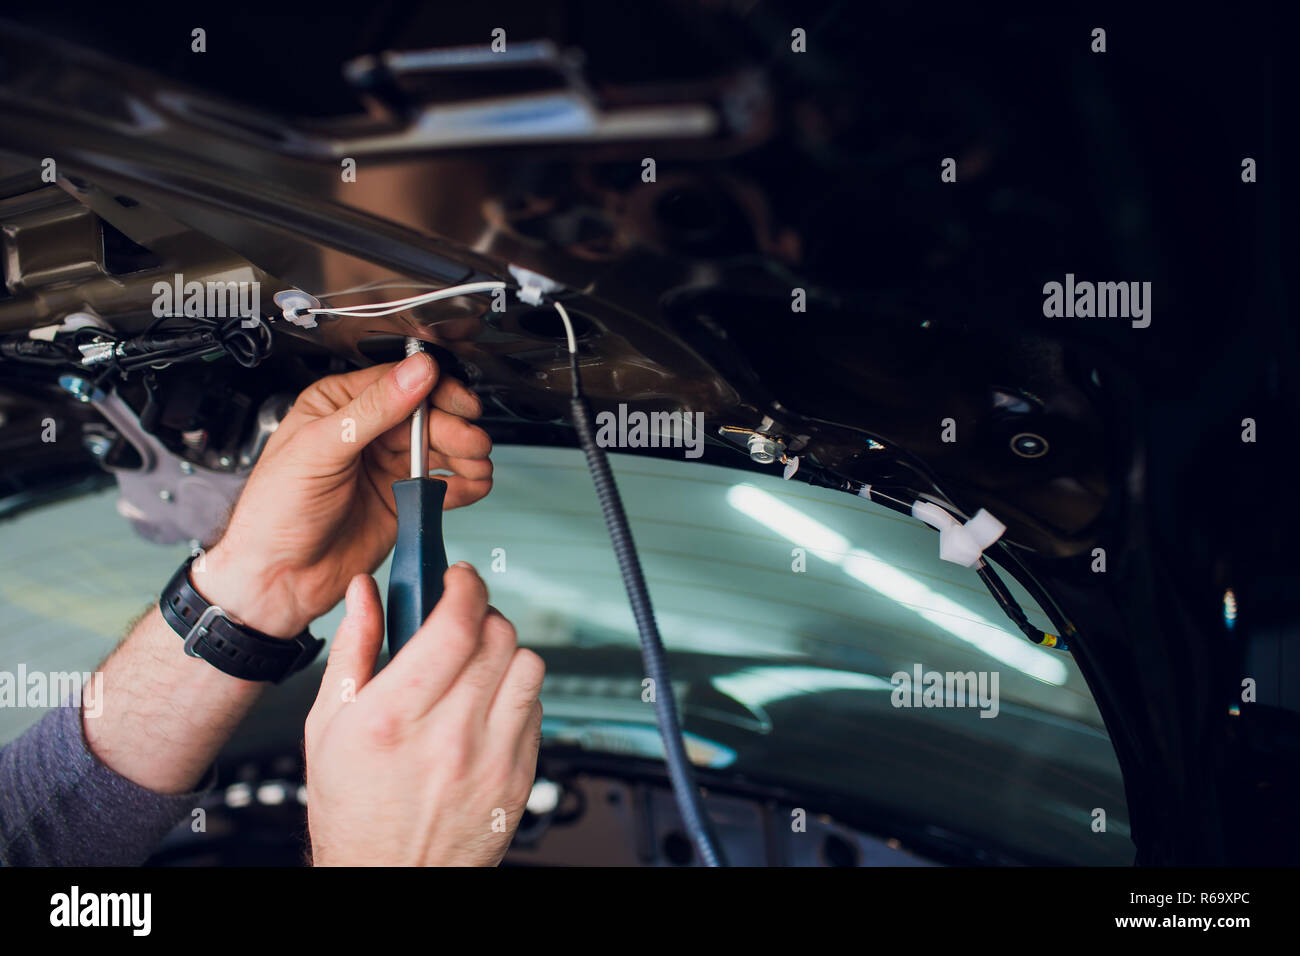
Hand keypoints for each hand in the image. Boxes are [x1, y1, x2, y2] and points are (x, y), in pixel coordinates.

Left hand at [199, 353, 491, 635]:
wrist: (278, 579)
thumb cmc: (274, 513)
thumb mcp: (321, 449)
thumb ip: (373, 410)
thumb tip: (415, 373)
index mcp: (338, 407)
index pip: (397, 384)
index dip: (434, 391)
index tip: (460, 403)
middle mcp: (365, 433)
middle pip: (426, 418)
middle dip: (455, 429)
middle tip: (473, 442)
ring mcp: (385, 468)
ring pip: (439, 450)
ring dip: (465, 456)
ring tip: (478, 465)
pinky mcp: (400, 501)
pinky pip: (440, 487)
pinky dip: (462, 485)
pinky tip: (474, 485)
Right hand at [304, 566, 544, 866]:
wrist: (388, 880)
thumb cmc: (353, 810)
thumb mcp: (329, 725)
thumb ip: (354, 648)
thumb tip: (365, 593)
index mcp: (395, 716)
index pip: (455, 625)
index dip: (463, 586)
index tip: (458, 578)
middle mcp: (449, 736)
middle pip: (498, 636)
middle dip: (481, 615)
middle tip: (460, 622)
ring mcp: (491, 758)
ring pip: (529, 666)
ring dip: (505, 652)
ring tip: (477, 664)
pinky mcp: (519, 776)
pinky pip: (536, 708)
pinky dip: (516, 695)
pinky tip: (486, 706)